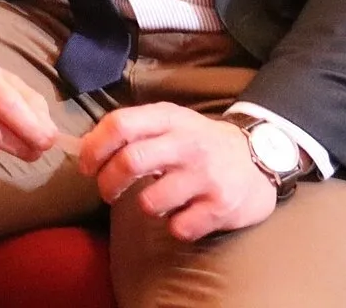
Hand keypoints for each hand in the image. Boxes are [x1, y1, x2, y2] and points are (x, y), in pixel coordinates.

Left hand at [78, 104, 278, 240]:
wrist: (260, 158)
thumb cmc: (199, 142)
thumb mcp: (171, 122)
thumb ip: (134, 129)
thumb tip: (85, 146)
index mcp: (169, 118)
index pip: (120, 124)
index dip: (94, 147)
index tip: (85, 166)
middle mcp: (187, 143)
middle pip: (130, 161)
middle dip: (107, 183)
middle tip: (106, 193)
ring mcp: (205, 175)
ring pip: (150, 201)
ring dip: (144, 207)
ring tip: (155, 201)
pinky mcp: (220, 206)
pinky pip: (178, 227)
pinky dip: (174, 226)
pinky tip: (184, 214)